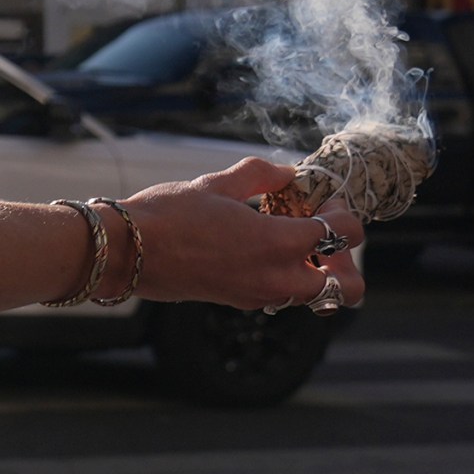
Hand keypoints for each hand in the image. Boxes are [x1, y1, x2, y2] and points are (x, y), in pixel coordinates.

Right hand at [120, 157, 366, 312]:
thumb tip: (286, 173)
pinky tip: (258, 248)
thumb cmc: (167, 215)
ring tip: (289, 241)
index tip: (322, 197)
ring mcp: (259, 294)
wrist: (126, 252)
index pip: (341, 233)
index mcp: (278, 243)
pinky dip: (285, 274)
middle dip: (344, 258)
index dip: (340, 210)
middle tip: (319, 231)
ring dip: (315, 269)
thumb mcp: (215, 184)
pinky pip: (283, 294)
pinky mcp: (240, 300)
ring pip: (316, 294)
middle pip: (347, 286)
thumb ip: (259, 175)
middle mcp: (277, 276)